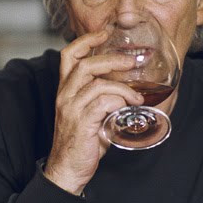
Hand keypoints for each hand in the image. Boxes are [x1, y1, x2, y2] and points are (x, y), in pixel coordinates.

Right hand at [45, 31, 143, 194]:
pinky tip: (128, 108)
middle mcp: (65, 95)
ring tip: (138, 94)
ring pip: (96, 83)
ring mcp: (71, 108)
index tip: (104, 33)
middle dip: (111, 59)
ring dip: (122, 86)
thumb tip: (129, 88)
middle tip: (131, 61)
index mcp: (65, 89)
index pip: (69, 55)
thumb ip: (102, 98)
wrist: (68, 169)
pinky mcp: (81, 122)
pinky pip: (103, 103)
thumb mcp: (90, 114)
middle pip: (84, 64)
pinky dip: (120, 102)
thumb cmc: (82, 141)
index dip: (86, 41)